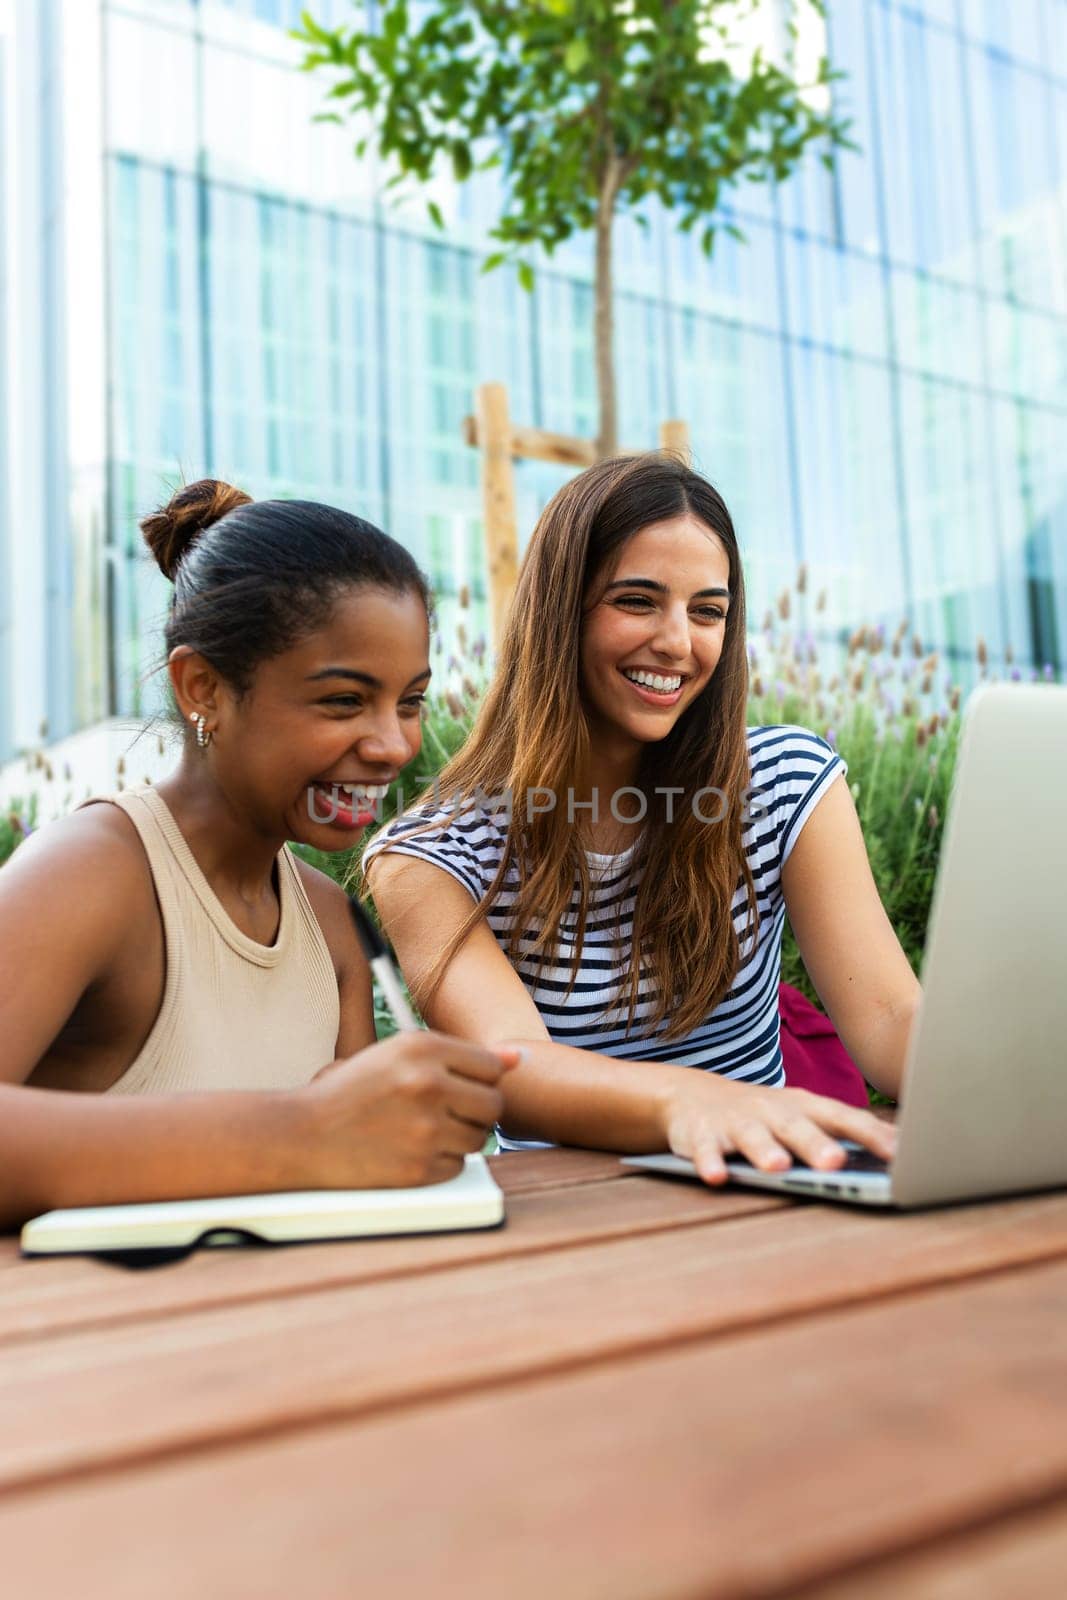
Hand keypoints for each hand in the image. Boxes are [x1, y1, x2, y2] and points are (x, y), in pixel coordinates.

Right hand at [301, 1032, 519, 1188]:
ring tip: (422, 1131)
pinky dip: (441, 1163)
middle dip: (475, 1111)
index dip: (475, 1080)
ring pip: (480, 1137)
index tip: (454, 1086)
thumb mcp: (399, 1056)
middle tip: (443, 1113)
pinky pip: (458, 1166)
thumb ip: (460, 1056)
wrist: (302, 1135)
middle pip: (494, 1104)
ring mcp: (426, 1128)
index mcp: (422, 1047)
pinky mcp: (420, 1167)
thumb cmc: (353, 1092)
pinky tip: (409, 1151)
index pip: (491, 1066)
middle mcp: (428, 1083)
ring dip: (459, 1138)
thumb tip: (519, 1059)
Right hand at [661, 1074, 896, 1186]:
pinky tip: (716, 1177)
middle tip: (836, 1163)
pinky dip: (709, 1161)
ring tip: (778, 1168)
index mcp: (803, 1107)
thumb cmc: (763, 1116)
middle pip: (797, 1127)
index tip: (902, 1155)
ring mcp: (736, 1121)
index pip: (842, 1118)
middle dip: (816, 1144)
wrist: (691, 1096)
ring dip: (765, 1150)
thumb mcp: (801, 1119)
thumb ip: (840, 1135)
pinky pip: (705, 1149)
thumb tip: (899, 1156)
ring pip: (752, 1136)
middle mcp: (772, 1110)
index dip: (871, 1135)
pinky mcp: (701, 1134)